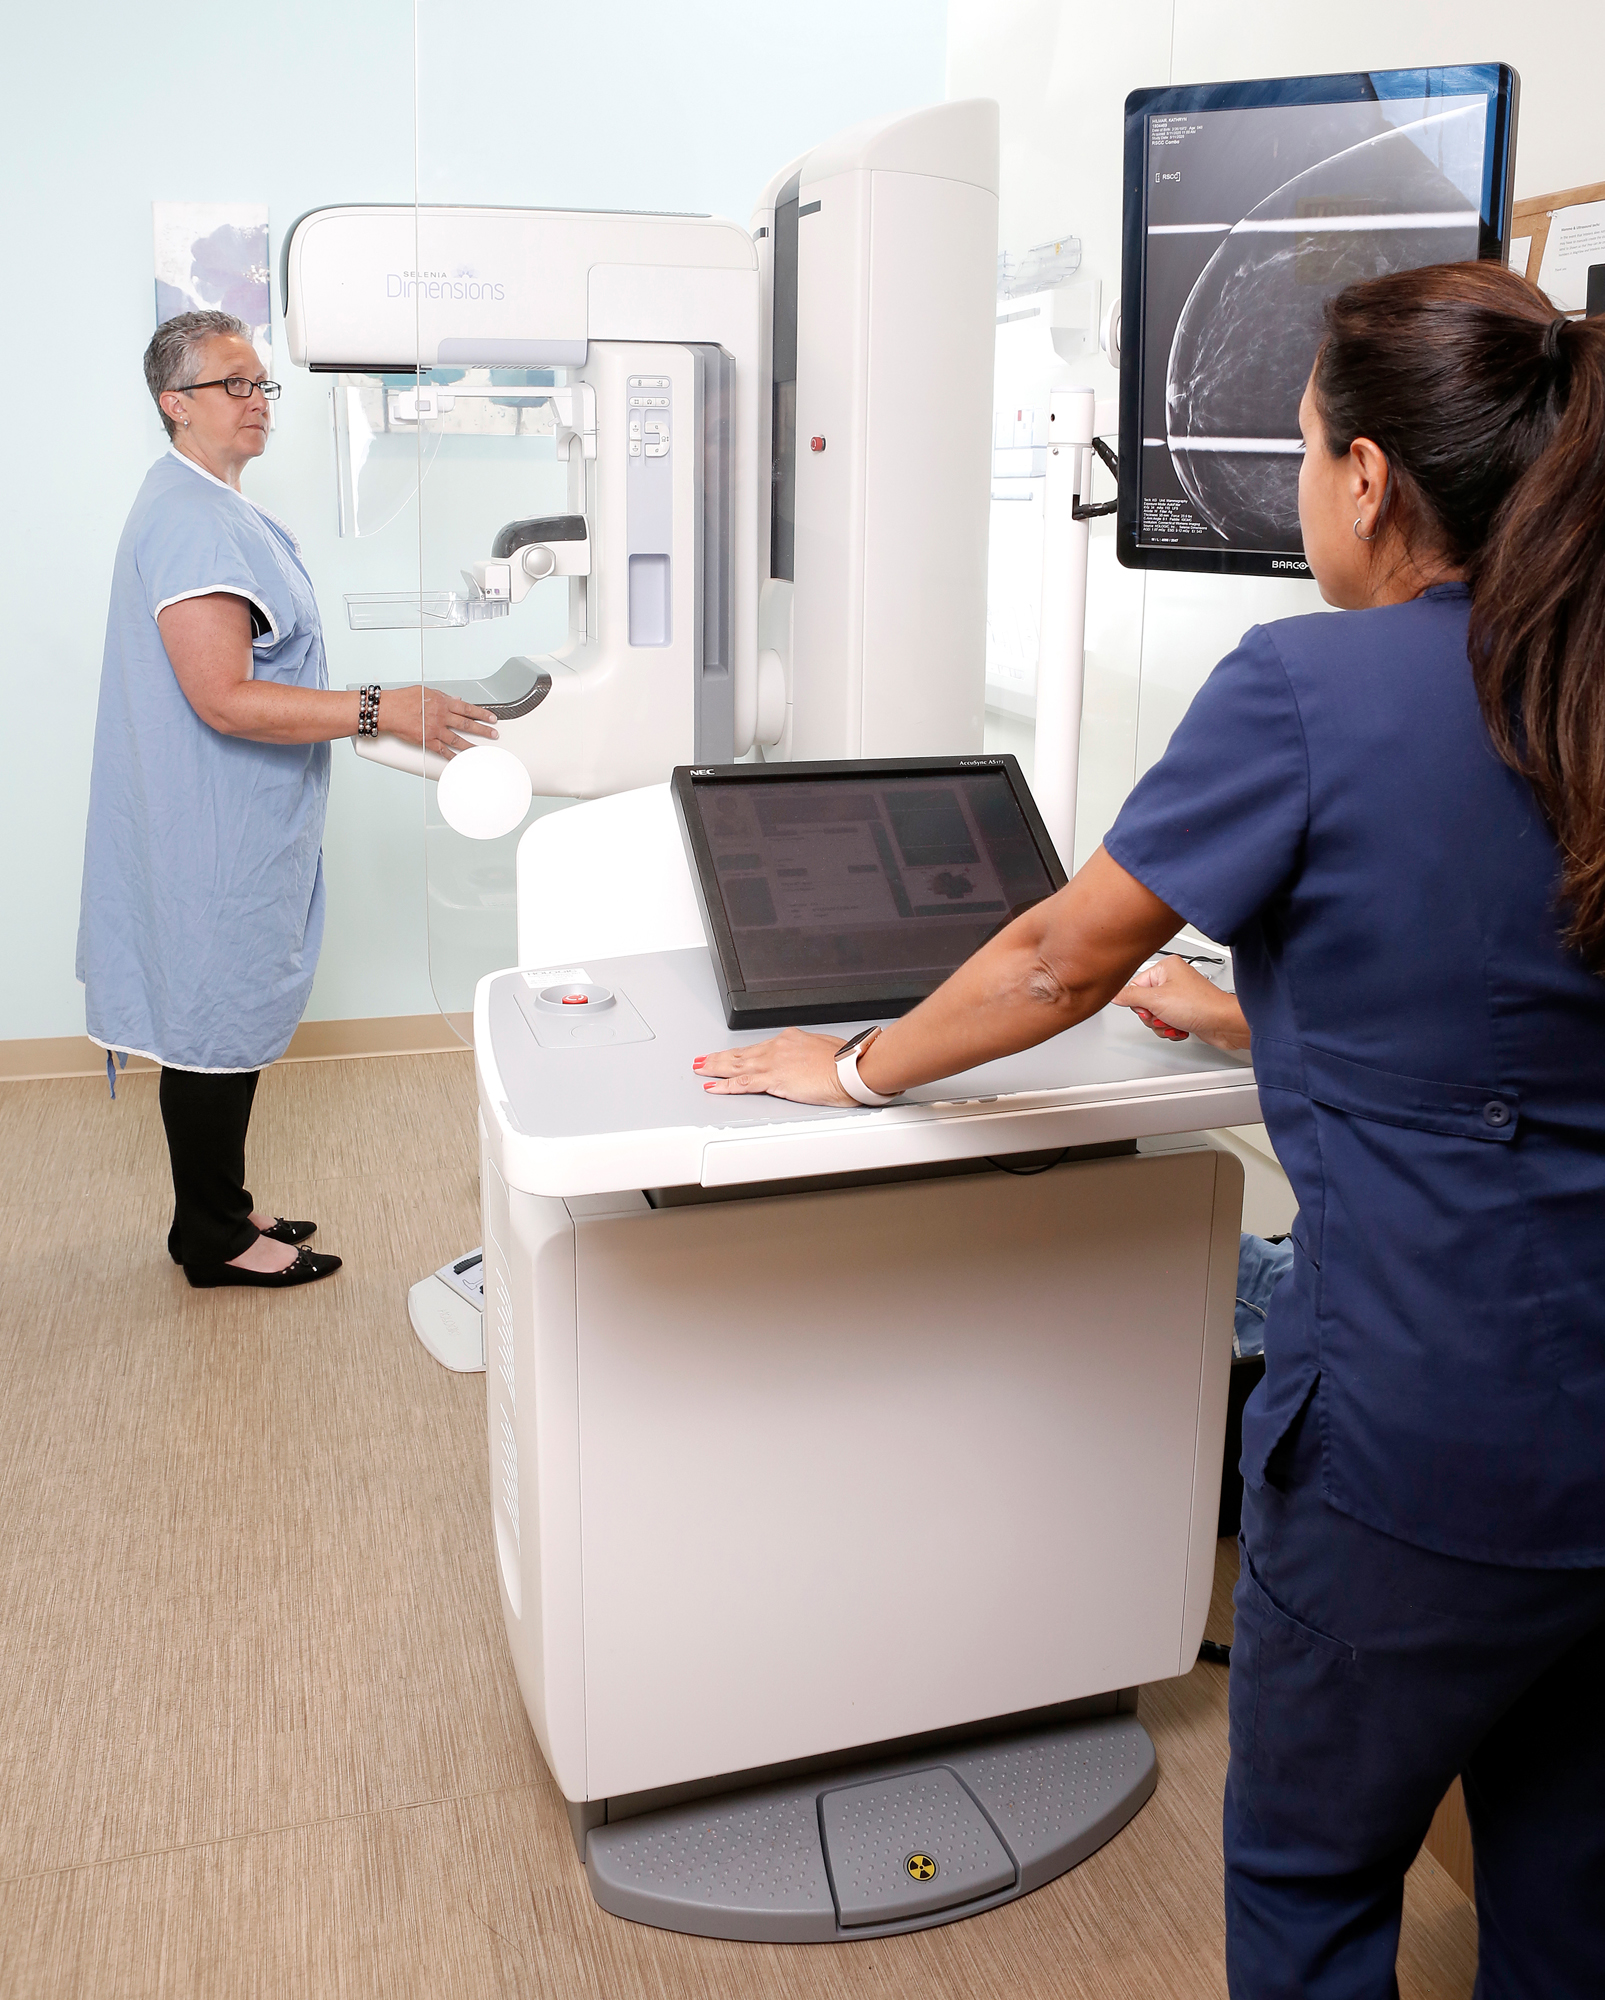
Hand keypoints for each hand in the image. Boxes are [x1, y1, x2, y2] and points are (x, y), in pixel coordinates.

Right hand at [377, 686, 498, 757]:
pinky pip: (442, 751)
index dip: (482, 714)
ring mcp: (434, 730)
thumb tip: (456, 700)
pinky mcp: (427, 741)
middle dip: (483, 730)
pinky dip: (451, 756)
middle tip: (493, 734)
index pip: (467, 709)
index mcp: (442, 703)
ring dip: (471, 746)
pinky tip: (459, 759)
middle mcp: (441, 717)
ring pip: (458, 740)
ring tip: (481, 750)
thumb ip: (443, 696)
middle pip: (467, 725)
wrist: (387, 710)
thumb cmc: (402, 699)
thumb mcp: (425, 691)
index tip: (492, 718)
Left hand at [693, 1027, 859, 1106]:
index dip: (740, 1052)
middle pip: (741, 1054)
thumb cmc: (846, 1062)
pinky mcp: (774, 1080)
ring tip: (701, 1070)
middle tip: (703, 1060)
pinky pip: (743, 1084)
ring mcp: (773, 1063)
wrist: (851, 1069)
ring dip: (715, 1068)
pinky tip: (713, 1086)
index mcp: (790, 1039)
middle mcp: (778, 1048)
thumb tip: (808, 1061)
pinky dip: (725, 1086)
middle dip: (719, 1058)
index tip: (729, 1054)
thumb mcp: (825, 1050)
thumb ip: (810, 1055)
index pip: (758, 1048)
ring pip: (736, 1066)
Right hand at [1112, 955, 1250, 1051]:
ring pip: (1155, 1015)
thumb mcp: (1156, 1000)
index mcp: (1166, 967)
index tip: (1150, 1009)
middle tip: (1163, 1016)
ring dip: (1162, 1025)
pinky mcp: (1186, 1010)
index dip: (1139, 1003)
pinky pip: (1167, 1021)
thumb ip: (1130, 997)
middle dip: (1153, 1016)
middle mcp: (1173, 979)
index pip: (1135, 985)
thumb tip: (1115, 995)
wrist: (1224, 1023)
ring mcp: (1180, 996)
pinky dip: (1171, 1028)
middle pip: (1144, 1002)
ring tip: (1175, 1023)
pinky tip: (1181, 1028)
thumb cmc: (1200, 1005)